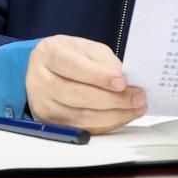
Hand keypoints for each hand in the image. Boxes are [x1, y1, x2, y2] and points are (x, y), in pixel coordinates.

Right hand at [26, 35, 146, 132]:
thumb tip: (126, 83)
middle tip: (138, 98)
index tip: (122, 82)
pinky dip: (105, 125)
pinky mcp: (50, 123)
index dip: (98, 76)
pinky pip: (82, 129)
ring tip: (135, 109)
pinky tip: (121, 117)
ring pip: (80, 116)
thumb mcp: (87, 48)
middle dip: (113, 99)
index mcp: (48, 54)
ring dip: (113, 115)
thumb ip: (105, 63)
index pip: (73, 66)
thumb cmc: (71, 55)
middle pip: (77, 95)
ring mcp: (42, 104)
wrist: (47, 68)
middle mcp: (40, 80)